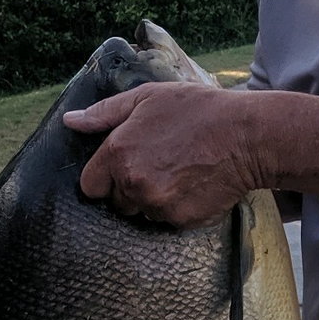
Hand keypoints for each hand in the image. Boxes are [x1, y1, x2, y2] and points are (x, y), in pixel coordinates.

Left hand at [63, 84, 268, 225]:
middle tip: (159, 164)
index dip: (105, 176)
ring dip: (153, 200)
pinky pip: (168, 221)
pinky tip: (193, 185)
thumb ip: (105, 113)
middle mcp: (133, 184)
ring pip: (143, 213)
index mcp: (118, 153)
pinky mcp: (182, 220)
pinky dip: (177, 207)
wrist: (247, 136)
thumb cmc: (198, 110)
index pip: (90, 185)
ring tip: (179, 173)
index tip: (123, 166)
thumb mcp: (148, 98)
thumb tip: (70, 121)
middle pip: (117, 202)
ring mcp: (157, 206)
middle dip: (130, 188)